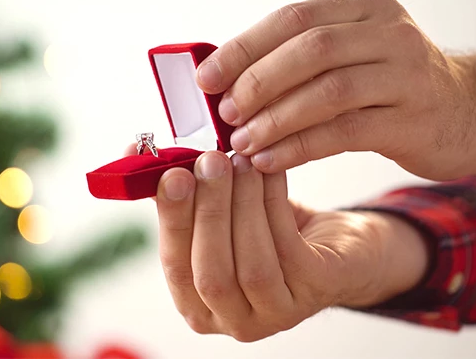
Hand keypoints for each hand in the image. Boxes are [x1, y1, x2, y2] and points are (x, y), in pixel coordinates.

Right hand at [129, 146, 427, 341]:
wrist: (338, 246)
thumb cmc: (270, 228)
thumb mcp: (222, 213)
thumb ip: (185, 193)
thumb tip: (136, 154)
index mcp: (200, 305)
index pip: (176, 269)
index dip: (172, 222)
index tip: (173, 175)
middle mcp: (235, 321)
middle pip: (211, 275)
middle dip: (209, 212)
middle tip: (211, 161)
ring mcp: (278, 313)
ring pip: (252, 265)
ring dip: (243, 205)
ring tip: (241, 160)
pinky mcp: (316, 291)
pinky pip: (289, 248)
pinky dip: (274, 203)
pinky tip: (270, 171)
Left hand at [195, 0, 475, 179]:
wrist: (469, 111)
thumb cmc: (391, 85)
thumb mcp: (354, 53)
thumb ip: (301, 60)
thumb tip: (225, 82)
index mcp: (366, 7)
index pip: (294, 18)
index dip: (244, 47)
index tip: (207, 77)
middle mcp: (389, 33)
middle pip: (310, 49)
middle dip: (257, 81)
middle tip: (224, 111)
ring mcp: (407, 75)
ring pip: (327, 92)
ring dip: (275, 118)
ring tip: (241, 141)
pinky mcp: (413, 120)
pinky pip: (344, 132)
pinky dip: (299, 147)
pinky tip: (270, 160)